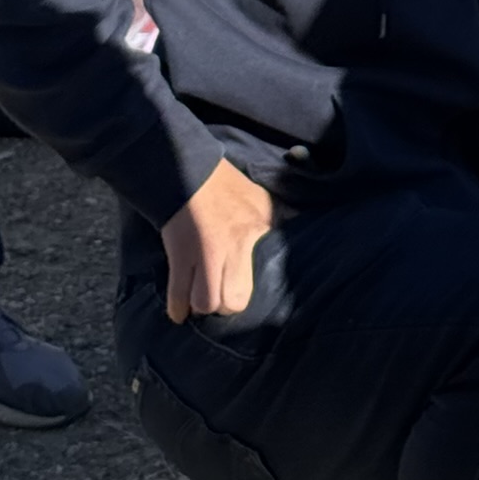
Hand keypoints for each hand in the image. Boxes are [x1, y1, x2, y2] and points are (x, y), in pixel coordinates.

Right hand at [161, 158, 274, 322]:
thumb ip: (280, 215)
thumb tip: (300, 222)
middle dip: (226, 306)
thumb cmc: (224, 184)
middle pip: (234, 301)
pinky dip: (178, 309)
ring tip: (200, 300)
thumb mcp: (260, 197)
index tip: (250, 292)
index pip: (268, 272)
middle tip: (221, 298)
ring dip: (201, 306)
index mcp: (257, 228)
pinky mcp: (180, 254)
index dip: (257, 290)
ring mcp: (205, 252)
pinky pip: (179, 297)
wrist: (186, 168)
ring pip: (207, 303)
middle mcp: (234, 244)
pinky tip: (180, 311)